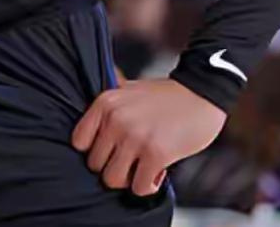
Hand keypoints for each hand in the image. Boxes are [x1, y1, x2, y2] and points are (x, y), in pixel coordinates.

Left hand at [72, 78, 224, 196]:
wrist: (201, 93)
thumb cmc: (165, 96)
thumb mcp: (128, 91)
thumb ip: (110, 107)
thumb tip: (91, 130)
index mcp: (105, 102)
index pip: (78, 141)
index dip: (94, 151)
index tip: (109, 151)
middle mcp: (115, 118)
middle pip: (95, 165)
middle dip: (114, 166)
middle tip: (132, 161)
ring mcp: (134, 136)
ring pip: (113, 180)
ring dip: (130, 179)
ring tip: (143, 167)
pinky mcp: (156, 153)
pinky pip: (139, 187)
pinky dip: (149, 186)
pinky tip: (158, 172)